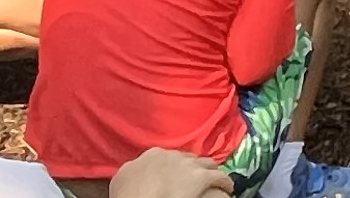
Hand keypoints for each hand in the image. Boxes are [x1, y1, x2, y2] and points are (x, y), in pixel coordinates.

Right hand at [109, 149, 231, 197]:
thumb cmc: (128, 194)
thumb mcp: (122, 179)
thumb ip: (132, 171)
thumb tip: (133, 172)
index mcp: (151, 155)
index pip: (166, 157)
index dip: (173, 166)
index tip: (174, 174)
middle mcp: (171, 155)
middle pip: (187, 158)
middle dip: (191, 167)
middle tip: (193, 177)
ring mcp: (188, 165)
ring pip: (206, 163)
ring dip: (209, 171)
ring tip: (212, 180)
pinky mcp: (202, 177)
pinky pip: (220, 178)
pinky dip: (224, 183)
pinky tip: (227, 188)